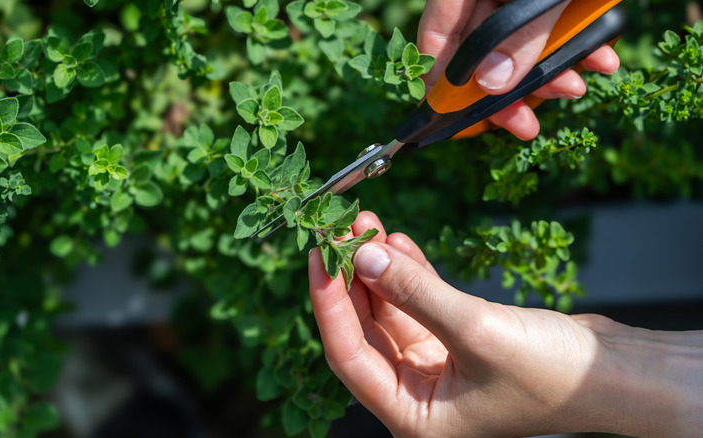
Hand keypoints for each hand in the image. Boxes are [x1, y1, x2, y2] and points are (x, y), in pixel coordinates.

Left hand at [309, 211, 702, 436]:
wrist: (617, 374)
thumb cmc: (556, 375)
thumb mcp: (477, 330)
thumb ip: (416, 293)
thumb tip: (364, 255)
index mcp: (413, 417)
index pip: (348, 355)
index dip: (328, 303)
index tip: (317, 256)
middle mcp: (417, 396)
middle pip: (365, 329)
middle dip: (352, 276)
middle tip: (341, 229)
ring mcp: (434, 367)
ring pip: (389, 311)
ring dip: (378, 267)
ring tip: (366, 222)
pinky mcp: (454, 340)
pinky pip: (417, 303)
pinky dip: (408, 273)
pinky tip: (397, 242)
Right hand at [418, 0, 620, 139]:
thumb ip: (522, 33)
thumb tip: (491, 85)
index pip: (439, 38)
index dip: (442, 86)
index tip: (456, 121)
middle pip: (481, 50)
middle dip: (509, 92)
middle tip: (524, 126)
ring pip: (520, 44)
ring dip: (549, 73)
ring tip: (575, 87)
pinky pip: (551, 27)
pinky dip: (574, 46)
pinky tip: (598, 60)